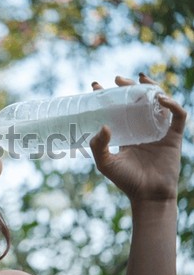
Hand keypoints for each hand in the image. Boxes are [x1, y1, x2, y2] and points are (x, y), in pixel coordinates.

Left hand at [89, 74, 186, 202]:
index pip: (117, 108)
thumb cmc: (126, 181)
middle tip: (117, 79)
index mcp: (126, 132)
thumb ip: (98, 146)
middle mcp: (142, 128)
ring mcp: (159, 131)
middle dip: (129, 87)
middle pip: (138, 101)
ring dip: (151, 88)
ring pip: (158, 103)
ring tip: (140, 79)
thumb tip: (103, 126)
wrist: (147, 195)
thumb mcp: (105, 163)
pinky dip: (172, 105)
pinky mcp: (174, 137)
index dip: (107, 95)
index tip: (96, 85)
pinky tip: (161, 99)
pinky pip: (178, 116)